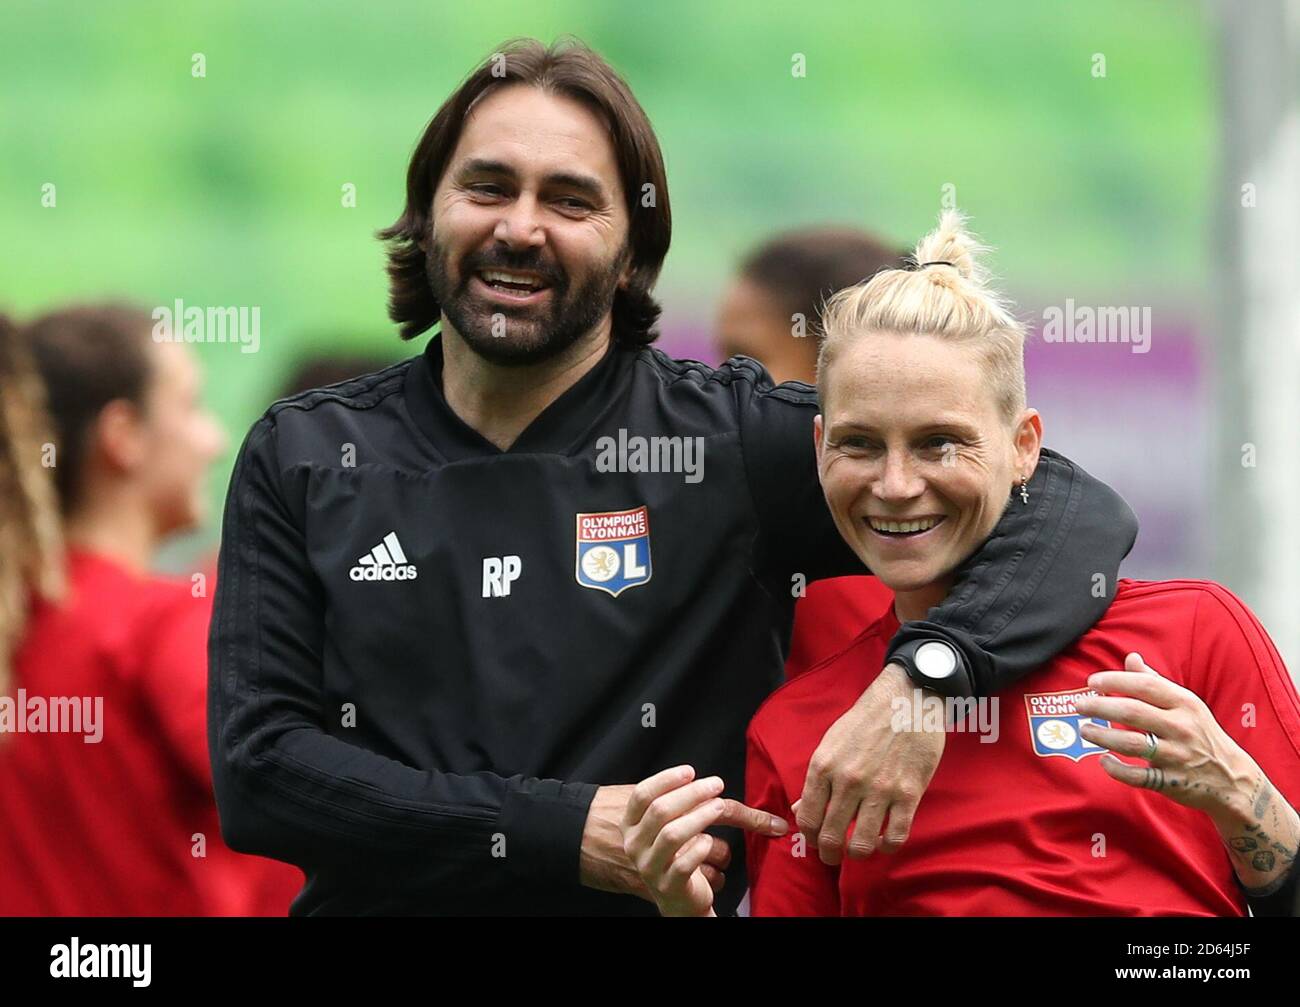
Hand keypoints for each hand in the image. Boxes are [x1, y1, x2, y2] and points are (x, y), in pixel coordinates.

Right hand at [580, 779, 740, 902]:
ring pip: (673, 834)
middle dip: (691, 793)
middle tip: (716, 785)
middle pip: (660, 810)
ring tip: (719, 806)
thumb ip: (668, 803)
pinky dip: (700, 848)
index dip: (666, 779)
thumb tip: (691, 777)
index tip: (690, 771)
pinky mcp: (668, 886)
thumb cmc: (670, 854)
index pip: (642, 795)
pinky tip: (709, 841)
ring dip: (700, 816)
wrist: (676, 897)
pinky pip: (685, 864)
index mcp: (630, 825)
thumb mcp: (659, 826)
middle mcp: (634, 846)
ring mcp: (649, 867)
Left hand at [797, 663, 943, 863]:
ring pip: (861, 844)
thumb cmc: (865, 720)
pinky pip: (895, 836)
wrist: (906, 699)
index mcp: (823, 766)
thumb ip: (817, 779)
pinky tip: (884, 842)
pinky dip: (887, 847)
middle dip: (828, 855)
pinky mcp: (908, 794)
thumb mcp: (831, 743)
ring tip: (859, 851)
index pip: (807, 818)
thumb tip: (800, 809)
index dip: (809, 838)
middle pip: (830, 837)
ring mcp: (879, 789)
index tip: (815, 841)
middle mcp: (847, 781)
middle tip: (833, 857)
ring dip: (857, 854)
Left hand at [1074, 652, 1298, 888]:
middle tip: (1079, 705)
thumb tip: (1131, 657)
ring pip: (1131, 743)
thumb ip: (1155, 682)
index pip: (1145, 686)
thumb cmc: (1200, 733)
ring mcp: (1176, 756)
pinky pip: (1137, 776)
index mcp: (1184, 704)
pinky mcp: (1171, 781)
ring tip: (1084, 729)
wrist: (1232, 778)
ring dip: (1102, 736)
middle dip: (1100, 706)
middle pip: (1133, 712)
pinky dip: (1116, 769)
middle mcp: (1181, 727)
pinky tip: (1103, 760)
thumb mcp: (1186, 704)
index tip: (1092, 682)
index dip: (1115, 681)